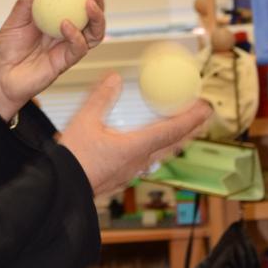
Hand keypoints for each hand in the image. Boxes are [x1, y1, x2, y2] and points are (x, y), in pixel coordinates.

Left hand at [0, 0, 105, 120]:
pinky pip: (79, 48)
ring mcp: (68, 46)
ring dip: (96, 16)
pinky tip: (66, 24)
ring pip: (94, 31)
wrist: (0, 76)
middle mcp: (66, 30)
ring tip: (89, 4)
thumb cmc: (6, 48)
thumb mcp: (15, 19)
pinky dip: (75, 35)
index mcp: (55, 16)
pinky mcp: (66, 61)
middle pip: (91, 14)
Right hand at [59, 74, 210, 198]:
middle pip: (174, 144)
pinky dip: (159, 150)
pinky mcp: (123, 177)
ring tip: (183, 131)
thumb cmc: (73, 159)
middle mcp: (140, 161)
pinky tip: (151, 148)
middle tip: (201, 117)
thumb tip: (115, 79)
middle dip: (191, 129)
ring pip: (163, 155)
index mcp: (136, 147)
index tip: (205, 108)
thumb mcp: (84, 121)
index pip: (172, 130)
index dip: (191, 118)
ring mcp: (133, 172)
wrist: (62, 188)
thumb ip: (101, 98)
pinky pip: (149, 162)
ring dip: (176, 141)